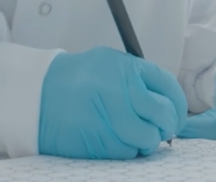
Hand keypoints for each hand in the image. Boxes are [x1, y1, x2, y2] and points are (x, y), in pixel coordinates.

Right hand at [39, 47, 187, 159]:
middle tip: (164, 129)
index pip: (168, 86)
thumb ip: (138, 78)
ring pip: (147, 137)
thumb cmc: (77, 80)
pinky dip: (129, 150)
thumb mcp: (111, 64)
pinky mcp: (98, 140)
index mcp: (126, 67)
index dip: (178, 104)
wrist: (37, 96)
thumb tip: (166, 100)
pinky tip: (120, 141)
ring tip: (140, 137)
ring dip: (148, 141)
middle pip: (162, 114)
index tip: (177, 114)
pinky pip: (127, 151)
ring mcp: (109, 116)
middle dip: (167, 125)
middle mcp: (121, 90)